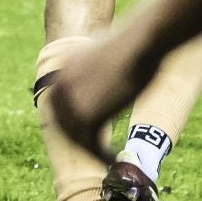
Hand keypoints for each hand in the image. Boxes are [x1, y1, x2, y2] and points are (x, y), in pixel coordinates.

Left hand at [43, 28, 164, 165]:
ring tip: (109, 158)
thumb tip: (105, 69)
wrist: (142, 41)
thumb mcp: (105, 49)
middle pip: (64, 122)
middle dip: (79, 138)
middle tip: (96, 150)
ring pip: (77, 136)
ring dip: (92, 151)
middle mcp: (62, 83)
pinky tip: (114, 159)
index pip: (59, 102)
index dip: (70, 120)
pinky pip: (91, 144)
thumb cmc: (135, 42)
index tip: (83, 132)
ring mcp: (72, 100)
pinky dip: (102, 155)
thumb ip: (96, 64)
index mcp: (64, 67)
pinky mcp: (88, 115)